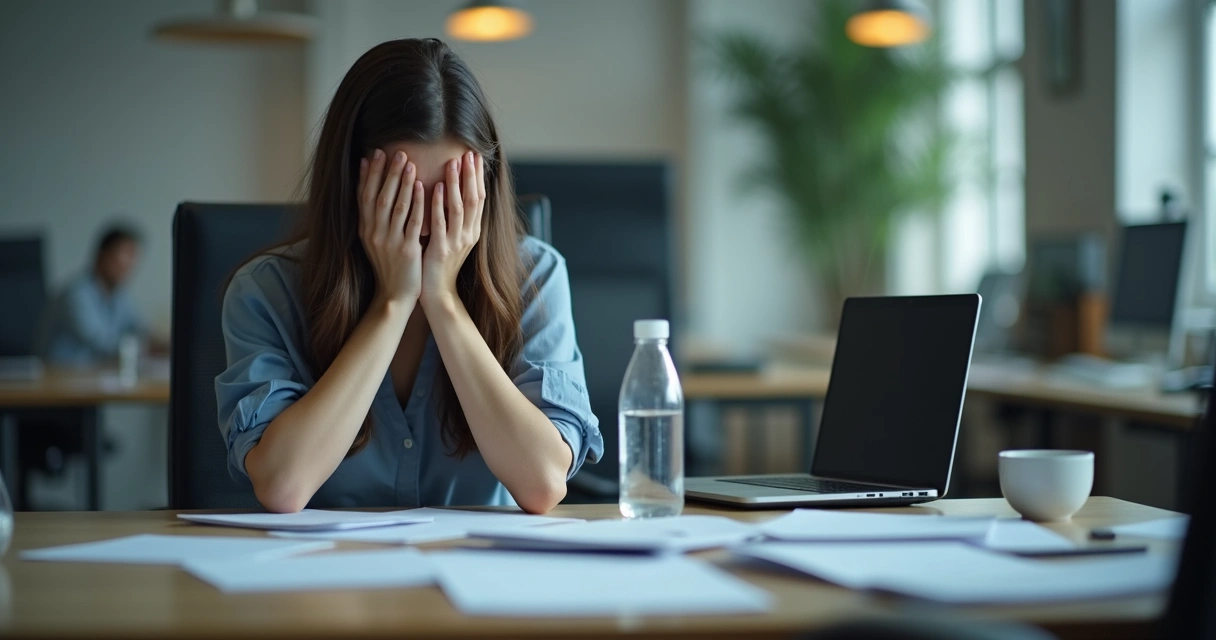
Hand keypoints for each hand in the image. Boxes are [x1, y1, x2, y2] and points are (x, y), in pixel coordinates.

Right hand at [358, 149, 425, 306]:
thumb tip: (373, 191)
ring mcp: (389, 242)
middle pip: (379, 197)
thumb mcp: (375, 241)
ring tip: (408, 163)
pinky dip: (416, 203)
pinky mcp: (406, 250)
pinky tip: (422, 188)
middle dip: (386, 173)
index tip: (373, 154)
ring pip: (395, 206)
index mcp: (365, 229)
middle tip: (395, 152)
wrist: (394, 296)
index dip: (368, 175)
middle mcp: (374, 233)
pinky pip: (412, 222)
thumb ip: (374, 218)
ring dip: (402, 183)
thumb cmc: (389, 266)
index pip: (364, 196)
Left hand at [421, 151, 484, 308]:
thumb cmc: (440, 264)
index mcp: (473, 231)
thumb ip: (454, 218)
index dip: (477, 177)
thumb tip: (451, 193)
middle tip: (468, 153)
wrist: (438, 293)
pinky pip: (441, 222)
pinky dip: (439, 203)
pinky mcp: (441, 249)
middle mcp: (469, 234)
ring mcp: (456, 242)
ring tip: (452, 163)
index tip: (474, 157)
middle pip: (473, 199)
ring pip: (459, 207)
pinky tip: (436, 187)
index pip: (479, 198)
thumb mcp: (453, 238)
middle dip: (471, 175)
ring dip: (455, 183)